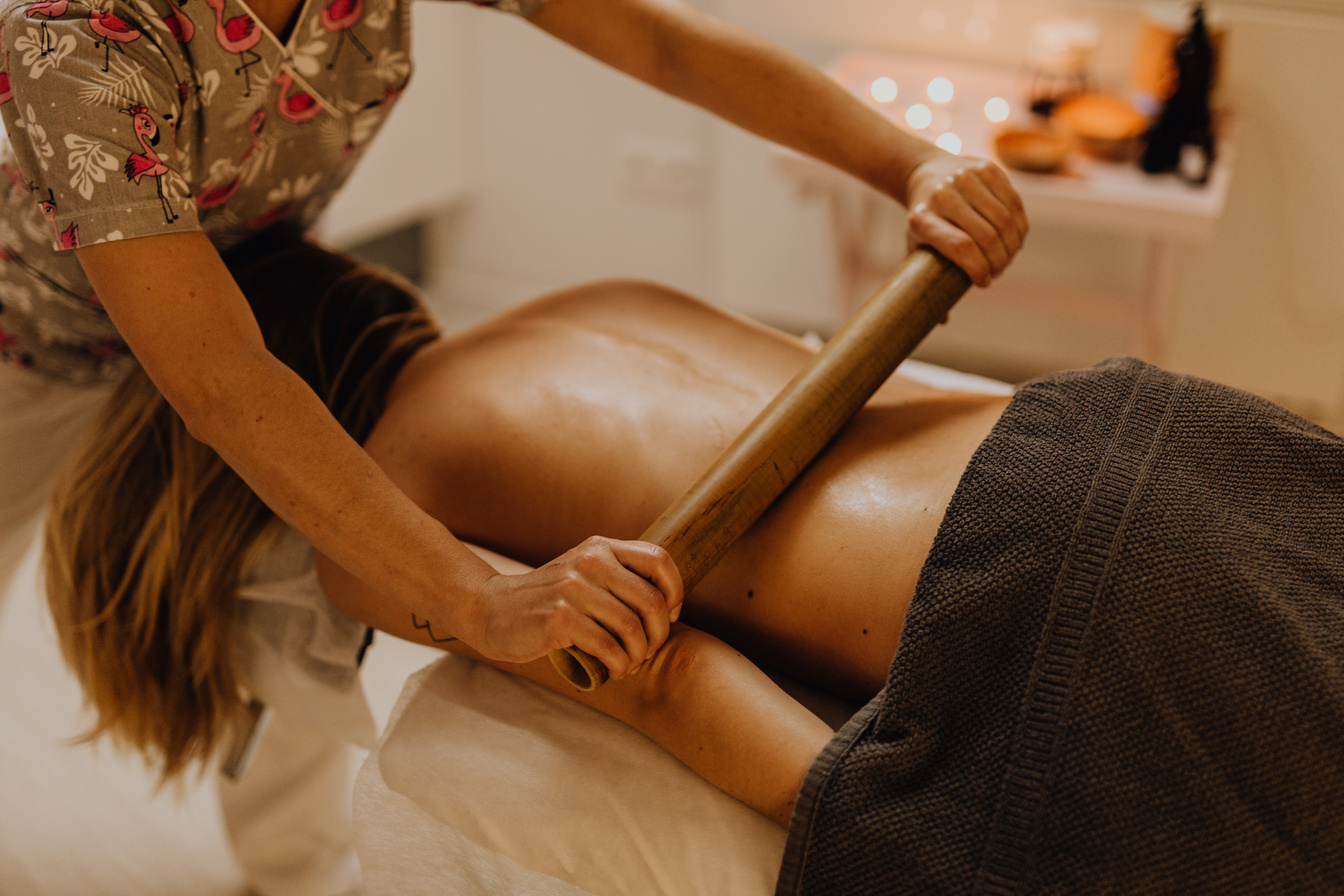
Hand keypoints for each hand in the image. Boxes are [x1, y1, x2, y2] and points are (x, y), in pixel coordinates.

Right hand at [473, 536, 683, 678]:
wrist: (491, 610)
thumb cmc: (547, 600)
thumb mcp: (583, 575)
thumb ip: (618, 579)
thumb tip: (668, 608)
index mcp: (601, 548)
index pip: (659, 559)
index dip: (675, 591)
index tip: (669, 616)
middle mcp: (590, 561)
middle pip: (651, 601)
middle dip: (658, 635)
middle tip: (646, 652)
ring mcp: (574, 588)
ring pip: (632, 627)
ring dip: (637, 655)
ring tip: (627, 665)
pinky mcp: (559, 616)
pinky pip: (607, 646)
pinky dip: (618, 664)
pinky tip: (612, 670)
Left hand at [904, 153, 1027, 288]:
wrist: (925, 172)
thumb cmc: (923, 222)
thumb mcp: (914, 249)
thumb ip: (923, 285)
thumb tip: (942, 322)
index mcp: (922, 219)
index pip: (960, 248)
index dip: (979, 269)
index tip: (983, 281)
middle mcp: (944, 195)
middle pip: (987, 237)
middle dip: (999, 261)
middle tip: (997, 272)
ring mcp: (966, 179)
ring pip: (1005, 221)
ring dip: (1011, 247)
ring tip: (1005, 258)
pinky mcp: (988, 169)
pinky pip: (1015, 204)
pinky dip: (1019, 227)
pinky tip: (1014, 240)